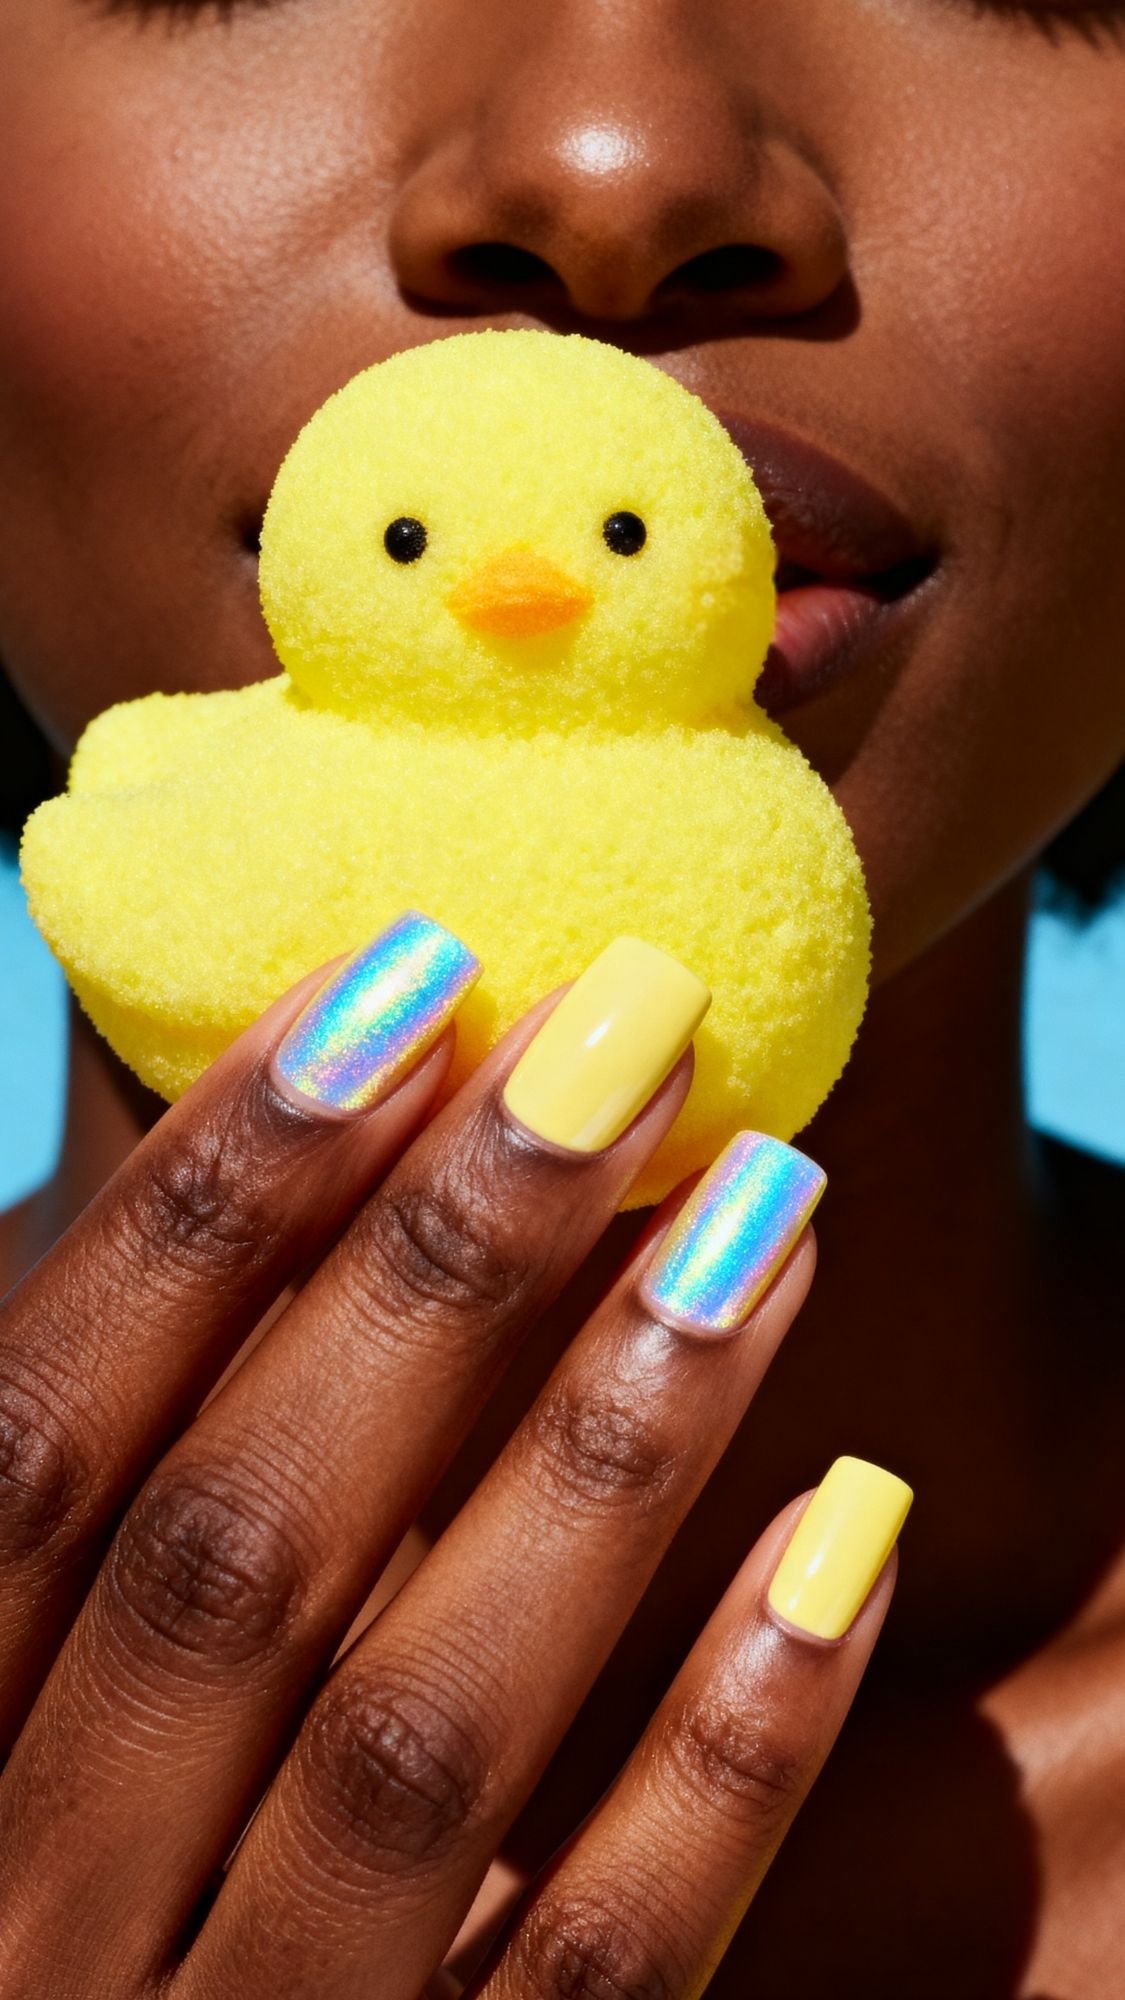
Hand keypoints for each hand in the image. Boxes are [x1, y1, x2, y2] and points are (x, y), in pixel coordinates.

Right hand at [0, 920, 906, 1997]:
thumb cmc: (98, 1878)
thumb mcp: (47, 1693)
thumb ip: (125, 1506)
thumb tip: (264, 1174)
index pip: (43, 1448)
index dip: (208, 1200)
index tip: (401, 986)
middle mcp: (43, 1920)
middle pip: (239, 1550)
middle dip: (435, 1264)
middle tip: (626, 1032)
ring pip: (423, 1737)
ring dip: (606, 1442)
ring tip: (765, 1203)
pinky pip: (597, 1968)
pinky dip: (727, 1748)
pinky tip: (848, 1528)